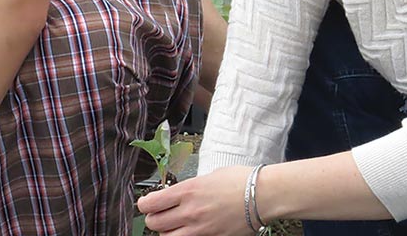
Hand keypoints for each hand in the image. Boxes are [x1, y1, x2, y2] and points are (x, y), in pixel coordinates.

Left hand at [137, 166, 252, 235]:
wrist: (262, 195)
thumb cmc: (239, 180)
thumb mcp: (209, 175)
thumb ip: (192, 187)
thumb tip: (181, 193)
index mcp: (188, 190)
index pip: (152, 203)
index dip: (144, 204)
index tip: (145, 202)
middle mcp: (190, 211)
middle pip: (155, 223)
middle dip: (152, 218)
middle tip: (156, 213)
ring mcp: (200, 229)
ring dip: (165, 231)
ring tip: (171, 224)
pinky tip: (187, 231)